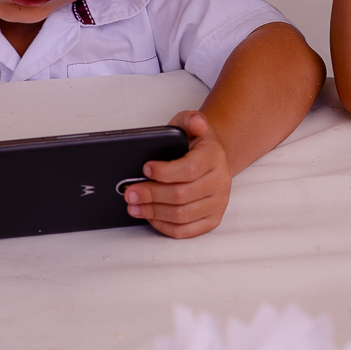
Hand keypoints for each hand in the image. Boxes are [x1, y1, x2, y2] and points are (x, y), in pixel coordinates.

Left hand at [122, 111, 231, 237]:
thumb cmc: (195, 144)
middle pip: (181, 195)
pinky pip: (185, 230)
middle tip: (130, 192)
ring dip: (153, 212)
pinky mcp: (211, 220)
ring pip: (181, 215)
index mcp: (214, 157)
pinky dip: (163, 225)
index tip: (145, 169)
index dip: (164, 172)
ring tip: (134, 205)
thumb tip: (197, 122)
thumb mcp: (190, 124)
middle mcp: (220, 182)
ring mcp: (217, 203)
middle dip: (150, 194)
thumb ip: (190, 119)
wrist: (212, 159)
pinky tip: (149, 215)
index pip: (189, 169)